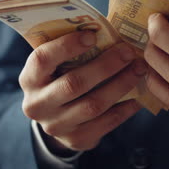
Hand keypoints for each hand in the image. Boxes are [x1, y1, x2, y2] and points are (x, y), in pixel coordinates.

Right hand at [19, 31, 145, 152]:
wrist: (56, 119)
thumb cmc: (61, 78)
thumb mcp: (57, 64)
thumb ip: (72, 49)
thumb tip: (107, 29)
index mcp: (29, 79)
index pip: (43, 59)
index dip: (67, 46)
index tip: (93, 35)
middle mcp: (37, 105)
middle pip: (74, 84)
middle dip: (105, 66)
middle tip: (128, 52)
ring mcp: (56, 126)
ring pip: (93, 105)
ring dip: (121, 85)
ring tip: (139, 70)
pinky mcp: (76, 139)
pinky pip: (106, 123)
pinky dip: (125, 108)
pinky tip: (138, 95)